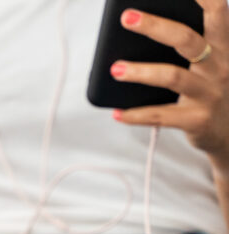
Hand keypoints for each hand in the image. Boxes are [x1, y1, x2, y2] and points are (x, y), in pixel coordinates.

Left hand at [111, 2, 228, 176]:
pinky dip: (136, 115)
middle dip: (155, 26)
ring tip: (115, 69)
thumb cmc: (211, 89)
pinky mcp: (197, 120)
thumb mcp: (211, 64)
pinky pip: (161, 116)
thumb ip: (189, 44)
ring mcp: (209, 94)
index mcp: (222, 47)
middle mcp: (219, 66)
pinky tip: (117, 113)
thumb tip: (142, 24)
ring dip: (141, 72)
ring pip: (173, 76)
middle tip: (127, 17)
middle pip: (187, 39)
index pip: (218, 13)